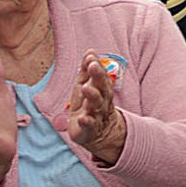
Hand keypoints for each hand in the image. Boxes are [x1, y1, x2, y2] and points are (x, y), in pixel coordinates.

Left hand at [67, 50, 127, 164]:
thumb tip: (90, 51)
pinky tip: (83, 118)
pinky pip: (90, 125)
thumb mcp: (86, 86)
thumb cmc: (89, 107)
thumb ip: (87, 71)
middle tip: (93, 66)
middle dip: (98, 77)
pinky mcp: (90, 130)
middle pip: (102, 88)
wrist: (99, 135)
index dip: (97, 67)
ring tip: (86, 88)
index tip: (91, 58)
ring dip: (92, 96)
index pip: (101, 77)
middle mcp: (102, 102)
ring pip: (97, 105)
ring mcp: (97, 116)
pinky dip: (87, 122)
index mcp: (101, 91)